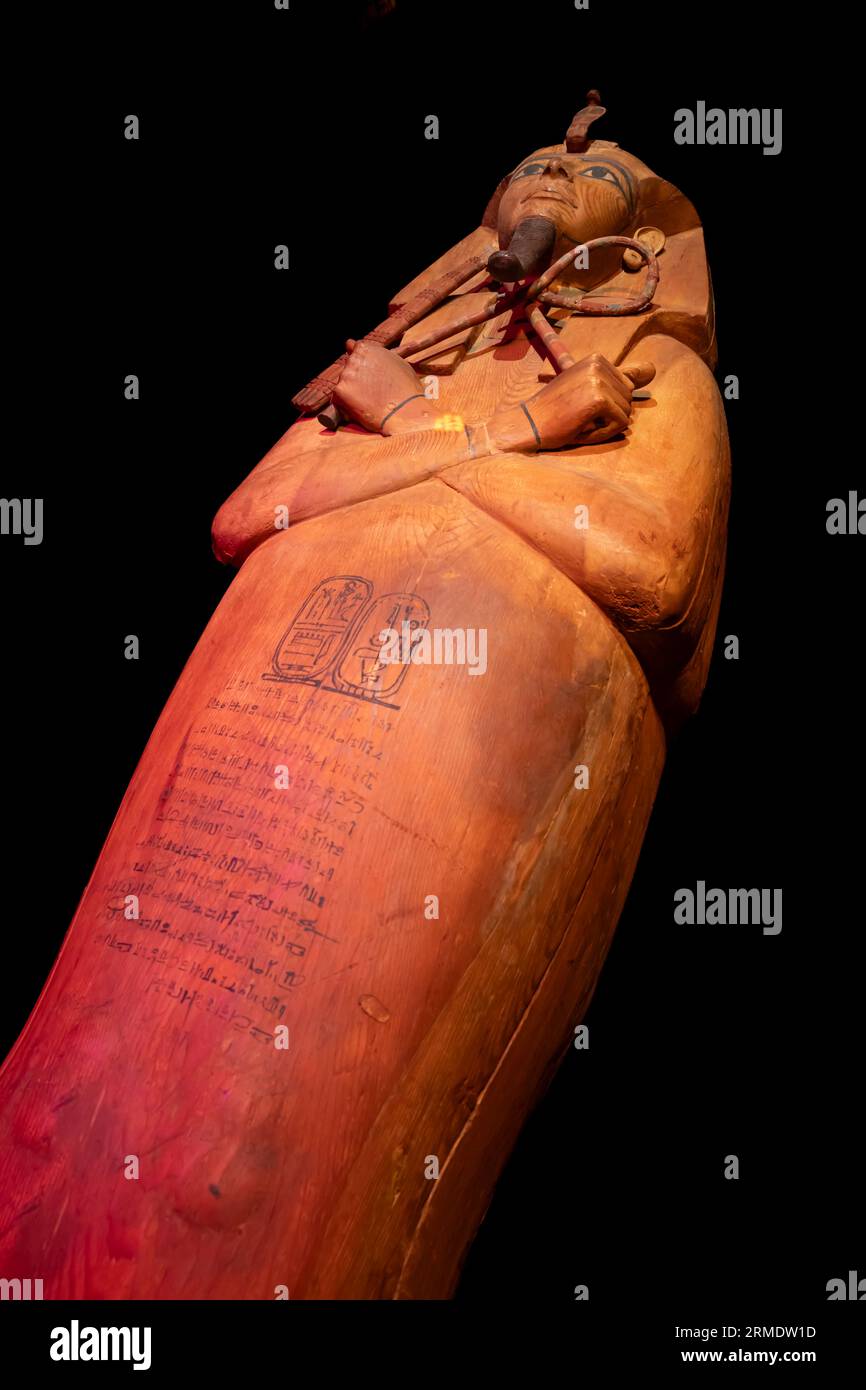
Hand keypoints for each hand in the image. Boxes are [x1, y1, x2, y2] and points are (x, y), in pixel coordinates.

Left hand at [332, 341, 422, 433]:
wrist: (405, 412)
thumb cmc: (405, 389)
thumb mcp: (397, 363)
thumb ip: (379, 356)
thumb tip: (368, 350)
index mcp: (366, 348)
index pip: (353, 349)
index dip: (360, 363)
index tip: (366, 373)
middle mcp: (353, 358)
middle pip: (348, 368)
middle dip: (355, 378)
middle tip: (371, 392)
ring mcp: (345, 375)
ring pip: (343, 383)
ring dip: (351, 392)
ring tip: (369, 402)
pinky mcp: (339, 391)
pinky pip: (337, 399)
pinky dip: (345, 405)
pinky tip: (360, 409)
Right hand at [486, 352, 655, 452]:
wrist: (527, 423)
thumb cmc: (555, 411)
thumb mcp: (587, 388)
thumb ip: (620, 378)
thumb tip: (653, 369)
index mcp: (597, 359)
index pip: (627, 386)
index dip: (610, 403)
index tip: (585, 404)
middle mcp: (600, 364)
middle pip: (629, 400)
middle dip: (609, 415)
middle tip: (579, 415)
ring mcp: (599, 381)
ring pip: (626, 413)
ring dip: (606, 425)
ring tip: (580, 421)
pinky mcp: (599, 399)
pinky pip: (620, 424)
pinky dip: (604, 433)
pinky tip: (582, 428)